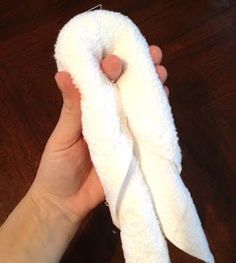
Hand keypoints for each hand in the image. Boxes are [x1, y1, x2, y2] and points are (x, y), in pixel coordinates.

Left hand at [29, 45, 168, 223]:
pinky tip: (164, 103)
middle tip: (153, 56)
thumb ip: (71, 109)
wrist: (66, 203)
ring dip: (151, 90)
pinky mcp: (133, 152)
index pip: (102, 82)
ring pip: (139, 107)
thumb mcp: (62, 137)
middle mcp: (108, 117)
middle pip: (126, 90)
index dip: (111, 67)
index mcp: (88, 110)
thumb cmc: (57, 167)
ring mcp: (123, 134)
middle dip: (140, 71)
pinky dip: (156, 118)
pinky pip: (146, 132)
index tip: (118, 59)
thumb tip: (63, 75)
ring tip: (161, 75)